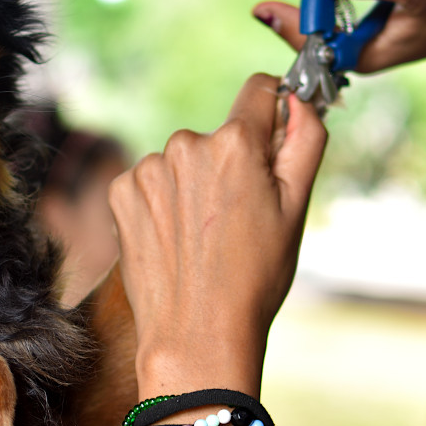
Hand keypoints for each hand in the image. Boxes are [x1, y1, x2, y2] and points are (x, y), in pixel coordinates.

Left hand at [109, 74, 326, 398]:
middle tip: (240, 219)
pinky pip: (152, 182)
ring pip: (184, 161)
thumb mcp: (296, 207)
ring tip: (206, 238)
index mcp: (234, 142)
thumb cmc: (255, 277)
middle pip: (220, 135)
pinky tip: (177, 240)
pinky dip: (164, 204)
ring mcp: (147, 169)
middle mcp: (185, 144)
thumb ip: (305, 140)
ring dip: (195, 186)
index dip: (273, 114)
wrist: (197, 335)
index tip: (274, 142)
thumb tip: (300, 98)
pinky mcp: (120, 193)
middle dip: (232, 163)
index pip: (260, 91)